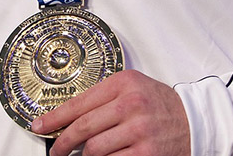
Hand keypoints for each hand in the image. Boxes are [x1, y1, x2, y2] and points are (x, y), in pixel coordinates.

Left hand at [31, 69, 190, 155]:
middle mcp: (131, 105)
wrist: (193, 120)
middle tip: (55, 151)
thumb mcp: (133, 88)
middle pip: (83, 128)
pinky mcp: (146, 154)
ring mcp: (139, 131)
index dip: (54, 118)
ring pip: (94, 150)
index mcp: (123, 84)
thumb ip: (104, 97)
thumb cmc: (158, 103)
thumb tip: (69, 116)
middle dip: (62, 143)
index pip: (79, 103)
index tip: (39, 126)